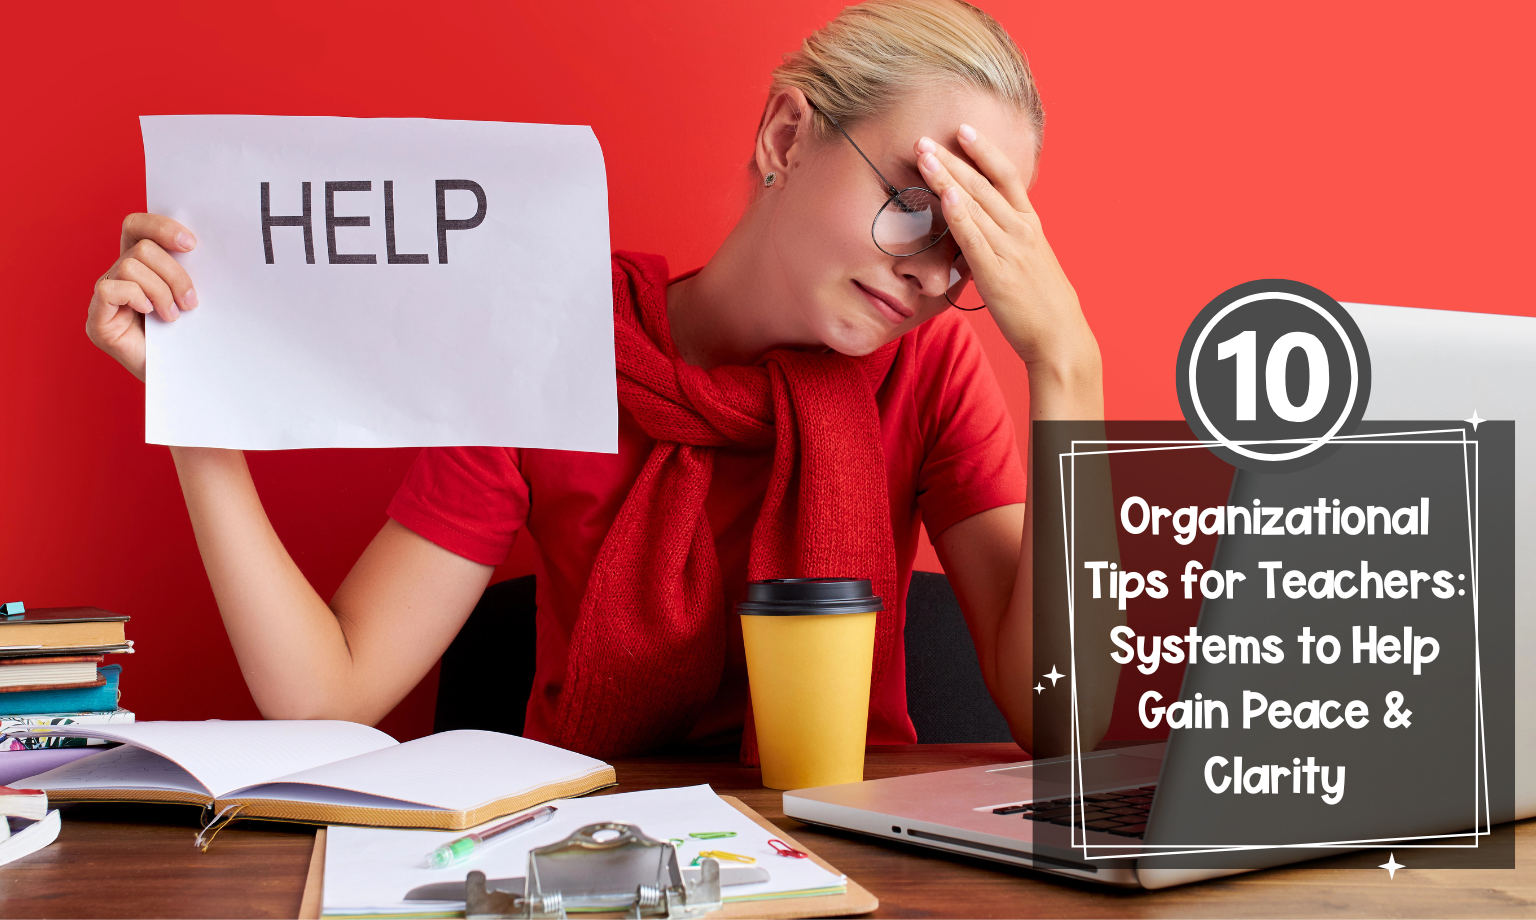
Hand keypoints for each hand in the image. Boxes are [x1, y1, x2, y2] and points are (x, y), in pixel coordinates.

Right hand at [86, 214, 198, 381]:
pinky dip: (136, 297)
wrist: (187, 380)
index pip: (137, 225)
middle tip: (191, 301)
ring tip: (174, 316)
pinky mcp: (98, 320)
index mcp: (142, 265)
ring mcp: (106, 297)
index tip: (192, 245)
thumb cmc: (193, 337)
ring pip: (130, 265)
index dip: (162, 226)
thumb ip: (189, 269)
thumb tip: (198, 246)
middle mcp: (119, 275)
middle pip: (142, 247)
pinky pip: (111, 289)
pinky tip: (151, 315)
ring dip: (161, 291)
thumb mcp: (194, 295)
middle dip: (174, 273)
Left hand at [914, 127, 1097, 375]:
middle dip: (952, 158)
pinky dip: (959, 215)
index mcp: (1030, 224)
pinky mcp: (996, 273)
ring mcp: (1009, 249)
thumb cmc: (1041, 303)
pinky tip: (945, 196)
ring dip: (946, 177)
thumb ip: (1007, 242)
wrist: (1060, 336)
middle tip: (925, 138)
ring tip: (923, 155)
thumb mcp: (1029, 261)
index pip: (1006, 176)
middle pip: (983, 183)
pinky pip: (974, 238)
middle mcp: (1020, 229)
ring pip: (974, 204)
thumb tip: (981, 234)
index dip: (984, 151)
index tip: (963, 130)